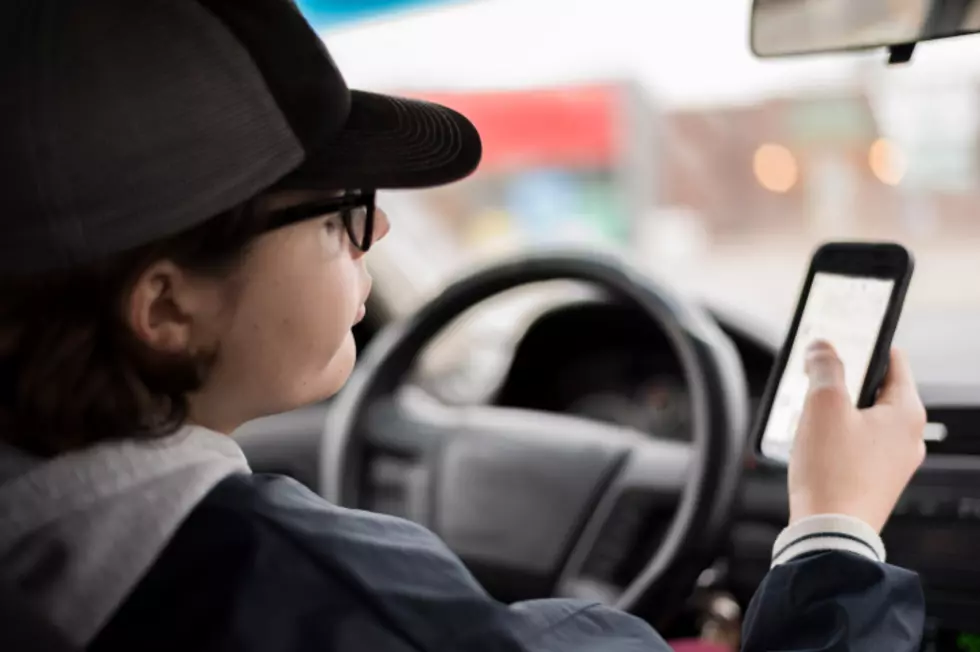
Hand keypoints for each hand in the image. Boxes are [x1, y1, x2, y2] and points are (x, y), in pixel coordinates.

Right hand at [788, 341, 926, 531]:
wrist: (829, 532)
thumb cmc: (833, 472)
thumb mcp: (823, 404)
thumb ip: (824, 367)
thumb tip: (822, 347)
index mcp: (906, 413)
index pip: (892, 359)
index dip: (862, 344)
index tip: (839, 339)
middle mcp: (908, 438)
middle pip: (874, 390)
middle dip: (842, 381)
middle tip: (814, 378)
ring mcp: (893, 462)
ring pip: (863, 419)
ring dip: (835, 411)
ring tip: (807, 415)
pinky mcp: (874, 481)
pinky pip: (856, 446)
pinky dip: (835, 437)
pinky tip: (813, 444)